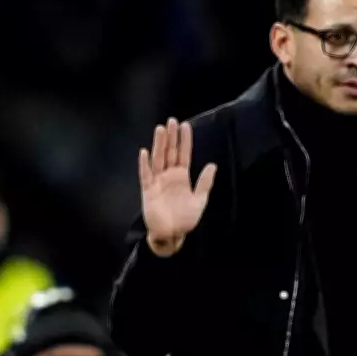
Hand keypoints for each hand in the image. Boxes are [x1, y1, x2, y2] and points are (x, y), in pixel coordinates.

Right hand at [139, 118, 216, 254]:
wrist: (172, 235)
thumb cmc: (186, 220)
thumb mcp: (200, 201)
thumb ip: (205, 183)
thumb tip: (212, 165)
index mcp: (182, 177)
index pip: (183, 154)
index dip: (185, 141)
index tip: (185, 125)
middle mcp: (169, 176)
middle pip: (170, 153)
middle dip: (171, 137)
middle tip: (171, 121)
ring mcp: (157, 182)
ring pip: (158, 159)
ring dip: (159, 145)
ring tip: (161, 129)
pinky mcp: (148, 191)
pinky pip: (145, 175)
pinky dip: (145, 164)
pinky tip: (145, 152)